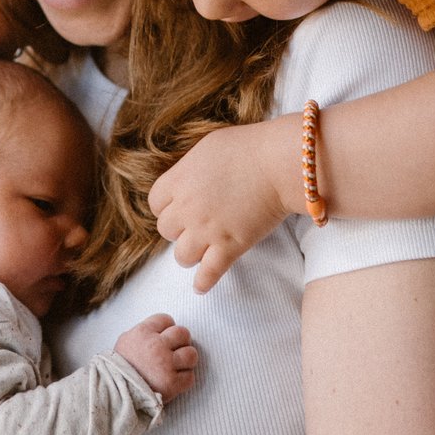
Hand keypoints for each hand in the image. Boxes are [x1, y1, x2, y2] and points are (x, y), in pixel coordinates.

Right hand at [114, 314, 197, 400]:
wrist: (115, 394)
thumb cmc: (118, 368)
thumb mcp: (125, 342)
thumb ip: (143, 333)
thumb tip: (159, 330)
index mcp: (143, 332)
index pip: (166, 319)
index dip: (167, 329)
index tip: (164, 338)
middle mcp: (156, 345)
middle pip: (183, 333)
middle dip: (181, 342)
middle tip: (174, 351)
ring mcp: (166, 364)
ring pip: (191, 354)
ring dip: (187, 360)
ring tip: (177, 366)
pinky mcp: (172, 383)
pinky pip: (190, 377)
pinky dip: (184, 380)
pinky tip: (174, 381)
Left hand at [148, 122, 289, 292]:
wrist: (279, 163)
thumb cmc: (249, 148)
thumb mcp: (208, 147)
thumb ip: (191, 167)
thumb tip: (187, 179)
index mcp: (179, 180)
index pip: (156, 203)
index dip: (167, 206)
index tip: (178, 207)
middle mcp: (188, 208)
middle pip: (166, 230)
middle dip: (179, 229)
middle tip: (194, 226)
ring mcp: (207, 230)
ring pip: (182, 256)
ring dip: (189, 254)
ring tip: (199, 251)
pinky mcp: (230, 246)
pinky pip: (208, 273)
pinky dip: (203, 282)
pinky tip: (201, 286)